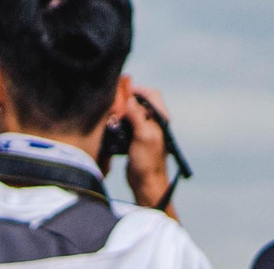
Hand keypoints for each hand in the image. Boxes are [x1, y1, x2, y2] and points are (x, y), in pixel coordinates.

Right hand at [122, 84, 175, 212]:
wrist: (145, 183)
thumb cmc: (147, 161)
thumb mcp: (143, 136)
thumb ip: (137, 115)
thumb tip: (130, 98)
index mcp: (160, 118)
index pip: (151, 94)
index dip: (137, 90)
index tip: (122, 91)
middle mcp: (154, 121)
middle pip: (140, 102)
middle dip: (127, 100)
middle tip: (115, 103)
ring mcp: (145, 130)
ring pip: (132, 112)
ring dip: (122, 112)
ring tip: (112, 115)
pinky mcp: (136, 138)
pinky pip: (128, 124)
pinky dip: (120, 122)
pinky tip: (113, 126)